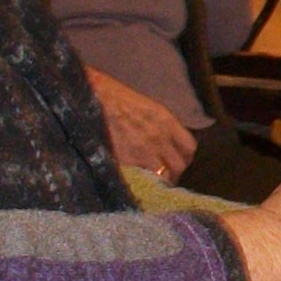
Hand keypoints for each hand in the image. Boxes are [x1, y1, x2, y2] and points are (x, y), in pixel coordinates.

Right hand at [88, 65, 197, 180]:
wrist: (91, 97)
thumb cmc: (114, 97)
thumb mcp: (146, 106)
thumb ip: (161, 125)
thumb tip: (167, 143)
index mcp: (166, 121)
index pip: (189, 147)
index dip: (184, 157)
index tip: (177, 161)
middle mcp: (159, 137)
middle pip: (179, 166)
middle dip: (174, 173)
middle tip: (165, 176)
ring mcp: (143, 151)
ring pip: (164, 177)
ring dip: (159, 181)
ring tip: (152, 183)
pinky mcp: (127, 161)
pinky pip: (144, 179)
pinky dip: (143, 183)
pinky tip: (137, 182)